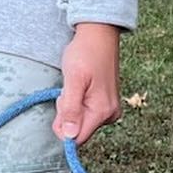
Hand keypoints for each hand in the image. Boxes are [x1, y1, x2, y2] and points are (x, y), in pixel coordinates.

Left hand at [53, 22, 120, 145]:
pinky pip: (87, 113)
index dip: (63, 127)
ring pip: (81, 121)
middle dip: (67, 113)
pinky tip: (82, 86)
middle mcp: (110, 115)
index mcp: (102, 111)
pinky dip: (79, 102)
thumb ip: (71, 109)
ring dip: (72, 106)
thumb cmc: (85, 53)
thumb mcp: (73, 80)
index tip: (62, 102)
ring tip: (76, 84)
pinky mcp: (107, 105)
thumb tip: (69, 136)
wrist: (99, 34)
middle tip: (69, 89)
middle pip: (78, 130)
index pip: (77, 138)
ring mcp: (110, 110)